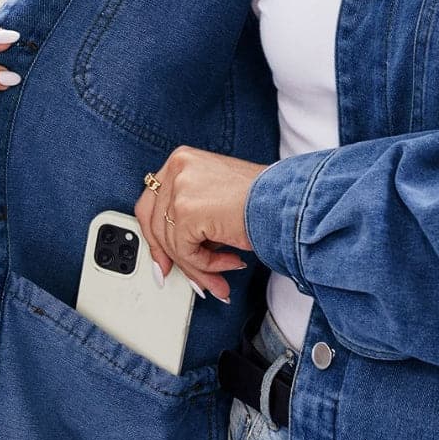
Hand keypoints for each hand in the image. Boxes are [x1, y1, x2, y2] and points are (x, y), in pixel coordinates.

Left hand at [135, 146, 269, 302]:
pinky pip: (186, 251)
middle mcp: (177, 168)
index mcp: (183, 160)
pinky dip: (208, 265)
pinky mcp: (186, 211)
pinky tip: (233, 261)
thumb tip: (175, 255)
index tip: (163, 261)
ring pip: (173, 243)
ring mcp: (179, 188)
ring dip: (200, 267)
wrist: (287, 201)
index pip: (152, 201)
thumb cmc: (264, 198)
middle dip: (172, 258)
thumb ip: (192, 218)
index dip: (155, 236)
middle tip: (191, 279)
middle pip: (155, 223)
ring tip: (223, 276)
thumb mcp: (217, 198)